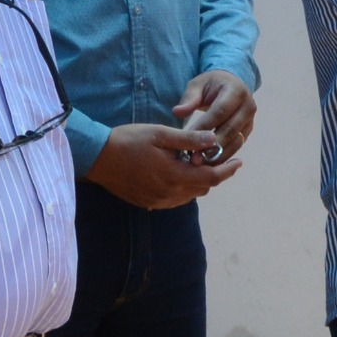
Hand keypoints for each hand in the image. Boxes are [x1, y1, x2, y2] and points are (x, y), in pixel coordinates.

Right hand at [89, 118, 235, 209]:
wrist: (97, 158)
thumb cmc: (128, 141)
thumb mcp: (160, 134)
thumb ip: (189, 139)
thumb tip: (214, 139)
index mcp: (174, 176)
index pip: (211, 178)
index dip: (228, 171)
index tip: (240, 162)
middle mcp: (169, 194)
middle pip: (203, 188)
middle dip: (215, 174)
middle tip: (222, 159)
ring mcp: (158, 201)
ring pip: (190, 195)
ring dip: (199, 182)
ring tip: (200, 164)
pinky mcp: (149, 203)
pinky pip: (175, 199)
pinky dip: (184, 188)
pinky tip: (179, 174)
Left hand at [173, 70, 258, 163]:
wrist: (230, 85)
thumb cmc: (210, 85)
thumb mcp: (197, 85)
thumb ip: (188, 99)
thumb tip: (177, 112)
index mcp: (236, 90)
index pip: (220, 111)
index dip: (205, 126)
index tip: (188, 138)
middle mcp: (248, 106)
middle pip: (230, 129)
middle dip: (211, 145)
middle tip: (194, 158)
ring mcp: (250, 120)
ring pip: (235, 141)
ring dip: (217, 155)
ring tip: (199, 163)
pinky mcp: (248, 131)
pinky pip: (236, 146)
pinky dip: (222, 155)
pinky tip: (207, 163)